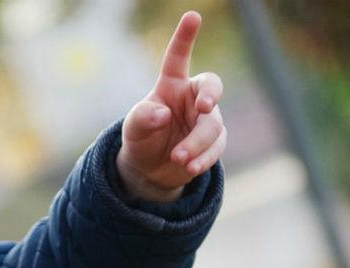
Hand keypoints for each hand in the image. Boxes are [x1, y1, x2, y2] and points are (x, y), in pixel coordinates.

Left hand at [117, 10, 226, 201]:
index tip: (192, 17)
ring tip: (177, 158)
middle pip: (211, 87)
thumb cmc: (142, 138)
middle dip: (211, 94)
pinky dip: (203, 158)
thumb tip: (164, 114)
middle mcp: (193, 98)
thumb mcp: (134, 127)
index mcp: (172, 84)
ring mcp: (206, 120)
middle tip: (205, 106)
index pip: (178, 57)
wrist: (150, 170)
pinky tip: (190, 167)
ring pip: (213, 126)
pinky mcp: (214, 143)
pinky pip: (216, 147)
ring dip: (196, 143)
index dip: (185, 38)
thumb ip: (144, 117)